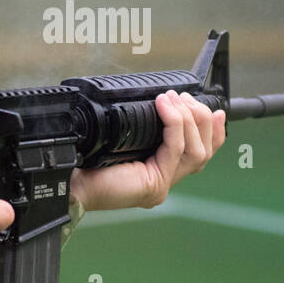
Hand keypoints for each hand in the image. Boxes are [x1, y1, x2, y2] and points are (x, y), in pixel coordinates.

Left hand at [69, 90, 226, 211]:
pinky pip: (175, 149)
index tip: (216, 110)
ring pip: (196, 151)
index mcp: (159, 170)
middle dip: (201, 119)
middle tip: (184, 97)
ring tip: (173, 98)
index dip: (213, 131)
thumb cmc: (85, 160)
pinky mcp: (154, 185)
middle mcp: (164, 180)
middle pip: (204, 151)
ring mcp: (161, 185)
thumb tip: (163, 100)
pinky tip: (165, 107)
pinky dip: (174, 124)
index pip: (199, 152)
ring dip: (188, 119)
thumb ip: (143, 126)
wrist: (67, 180)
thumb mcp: (121, 137)